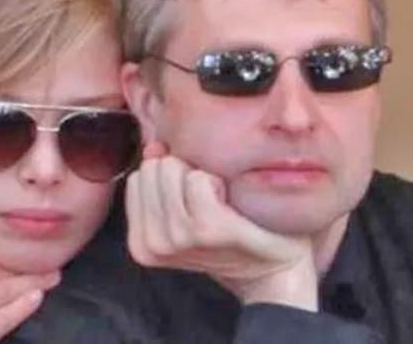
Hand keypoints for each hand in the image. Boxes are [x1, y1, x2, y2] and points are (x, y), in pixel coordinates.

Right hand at [126, 142, 317, 309]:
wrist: (274, 266)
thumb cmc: (230, 231)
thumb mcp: (183, 207)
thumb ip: (159, 176)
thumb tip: (154, 146)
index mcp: (141, 243)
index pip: (138, 177)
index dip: (168, 178)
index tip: (191, 201)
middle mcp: (154, 244)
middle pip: (152, 169)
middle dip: (181, 173)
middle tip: (207, 201)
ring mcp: (178, 239)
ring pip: (172, 170)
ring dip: (200, 177)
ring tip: (219, 204)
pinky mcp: (207, 230)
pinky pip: (197, 180)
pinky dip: (215, 182)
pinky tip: (229, 203)